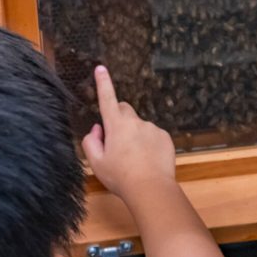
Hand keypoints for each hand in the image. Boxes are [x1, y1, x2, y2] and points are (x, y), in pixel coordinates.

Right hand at [82, 66, 176, 201]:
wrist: (151, 188)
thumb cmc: (120, 177)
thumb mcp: (96, 163)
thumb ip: (91, 143)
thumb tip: (97, 130)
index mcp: (116, 125)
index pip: (107, 98)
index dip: (103, 83)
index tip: (101, 68)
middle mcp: (135, 121)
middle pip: (124, 110)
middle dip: (118, 119)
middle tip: (115, 141)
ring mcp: (152, 128)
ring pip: (139, 126)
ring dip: (134, 135)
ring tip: (134, 159)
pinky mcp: (165, 137)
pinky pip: (153, 135)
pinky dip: (149, 144)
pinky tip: (147, 161)